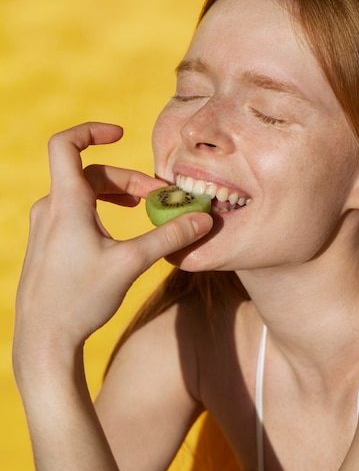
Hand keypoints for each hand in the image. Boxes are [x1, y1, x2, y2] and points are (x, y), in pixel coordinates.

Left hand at [13, 122, 212, 372]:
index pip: (65, 144)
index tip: (120, 133)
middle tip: (157, 197)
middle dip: (127, 179)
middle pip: (91, 174)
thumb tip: (203, 219)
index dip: (91, 130)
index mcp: (66, 203)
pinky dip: (100, 209)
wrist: (42, 340)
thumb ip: (168, 237)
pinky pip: (74, 211)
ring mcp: (45, 226)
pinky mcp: (46, 243)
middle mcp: (50, 208)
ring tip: (141, 207)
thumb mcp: (130, 263)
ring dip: (115, 194)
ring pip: (83, 193)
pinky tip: (116, 230)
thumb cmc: (80, 300)